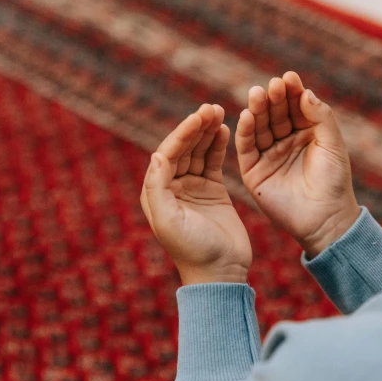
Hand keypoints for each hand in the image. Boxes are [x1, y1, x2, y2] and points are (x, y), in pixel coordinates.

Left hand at [141, 104, 251, 284]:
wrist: (220, 273)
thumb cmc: (193, 250)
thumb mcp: (170, 221)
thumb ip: (158, 188)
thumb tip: (157, 155)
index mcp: (156, 192)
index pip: (167, 153)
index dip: (182, 133)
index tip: (198, 117)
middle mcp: (171, 186)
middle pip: (183, 148)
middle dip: (196, 127)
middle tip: (211, 107)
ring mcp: (192, 187)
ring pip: (198, 151)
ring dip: (207, 131)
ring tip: (218, 111)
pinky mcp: (212, 190)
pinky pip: (213, 161)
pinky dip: (218, 144)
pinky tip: (225, 128)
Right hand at [235, 72, 360, 258]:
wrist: (325, 219)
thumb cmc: (334, 182)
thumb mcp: (333, 145)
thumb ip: (321, 117)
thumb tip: (306, 92)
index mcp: (306, 132)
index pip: (295, 106)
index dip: (291, 92)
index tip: (288, 78)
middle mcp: (285, 141)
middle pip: (275, 113)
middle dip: (273, 98)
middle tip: (271, 86)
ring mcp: (268, 155)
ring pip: (259, 127)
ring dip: (256, 110)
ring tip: (256, 95)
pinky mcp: (254, 171)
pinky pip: (247, 148)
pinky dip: (244, 132)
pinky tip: (246, 117)